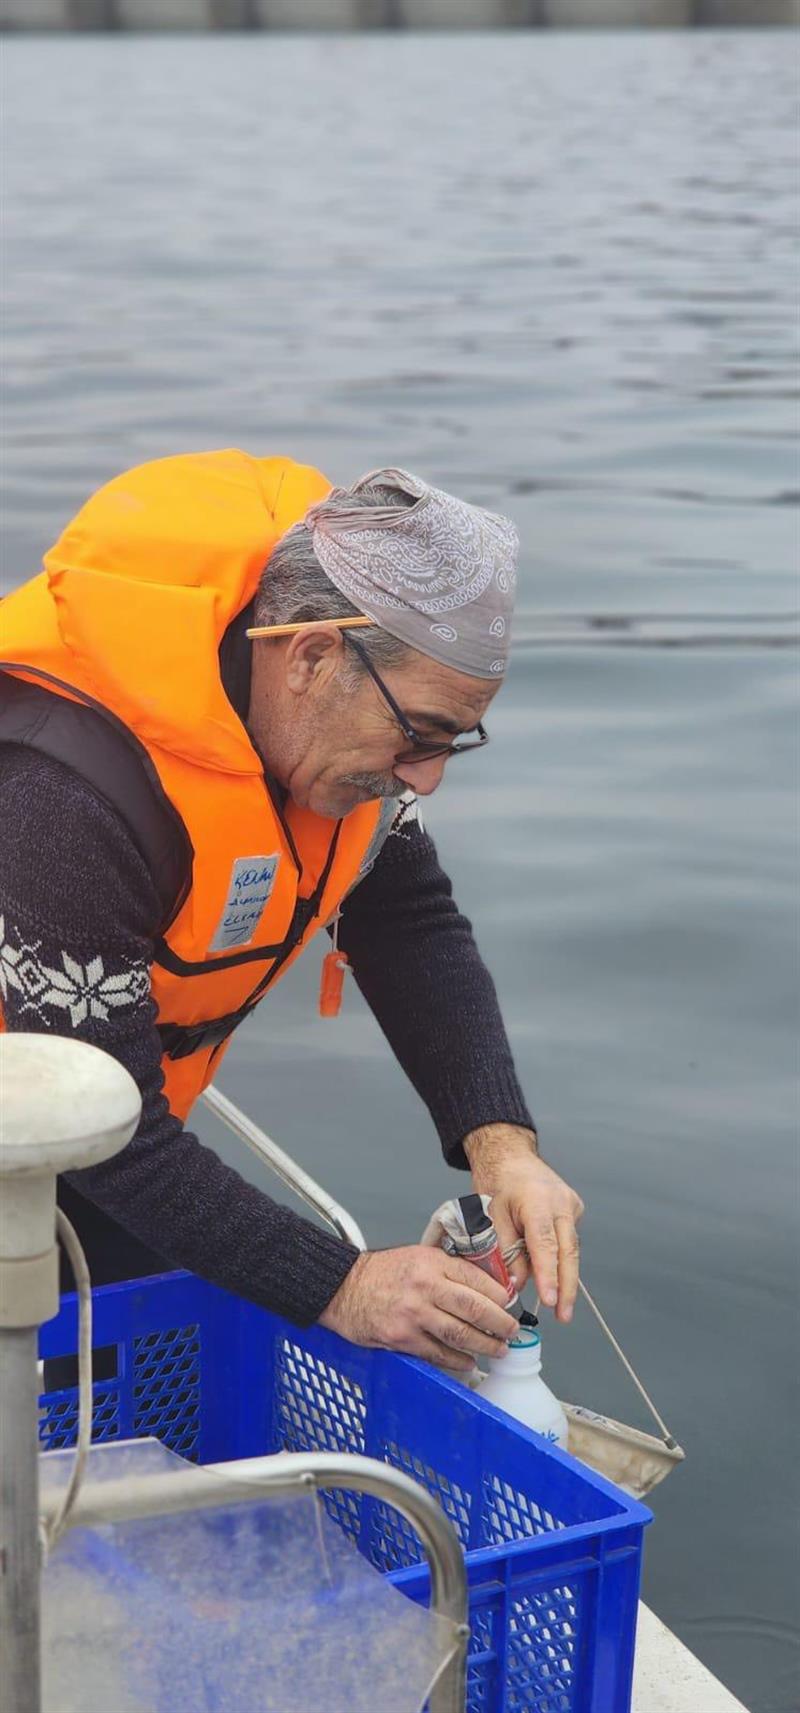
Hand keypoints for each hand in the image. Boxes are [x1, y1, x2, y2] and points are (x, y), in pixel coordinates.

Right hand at [318, 1245, 518, 1374]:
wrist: (343, 1288)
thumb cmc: (381, 1273)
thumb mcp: (418, 1257)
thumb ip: (449, 1269)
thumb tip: (485, 1287)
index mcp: (431, 1263)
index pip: (476, 1278)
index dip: (499, 1295)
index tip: (509, 1303)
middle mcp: (424, 1287)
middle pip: (474, 1308)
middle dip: (500, 1323)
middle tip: (512, 1330)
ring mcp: (413, 1315)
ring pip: (460, 1334)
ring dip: (485, 1345)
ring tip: (497, 1348)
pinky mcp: (402, 1338)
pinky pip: (437, 1353)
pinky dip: (457, 1360)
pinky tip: (468, 1361)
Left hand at [463, 1125, 584, 1322]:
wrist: (510, 1154)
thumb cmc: (497, 1182)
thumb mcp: (491, 1217)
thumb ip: (505, 1251)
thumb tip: (517, 1284)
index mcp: (537, 1200)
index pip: (545, 1244)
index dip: (548, 1275)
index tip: (550, 1300)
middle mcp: (561, 1202)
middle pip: (568, 1252)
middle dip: (566, 1287)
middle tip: (563, 1315)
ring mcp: (571, 1205)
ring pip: (571, 1249)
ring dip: (565, 1278)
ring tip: (560, 1307)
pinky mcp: (574, 1209)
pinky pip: (567, 1240)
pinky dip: (559, 1259)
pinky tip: (552, 1275)